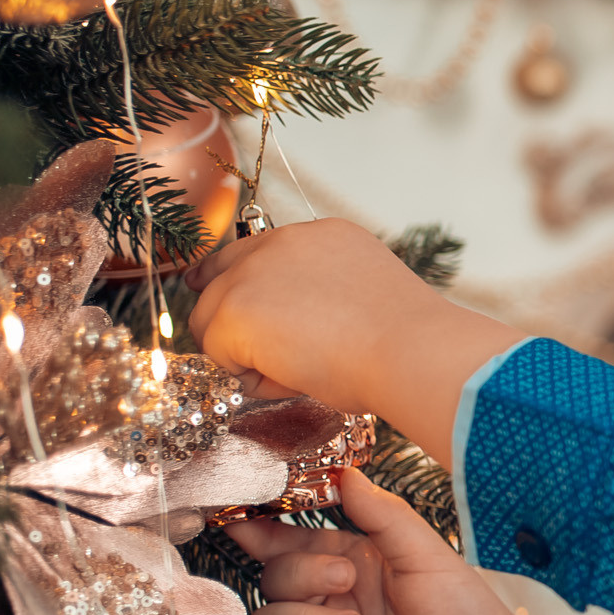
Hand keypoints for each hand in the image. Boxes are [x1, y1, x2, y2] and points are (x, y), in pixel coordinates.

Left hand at [187, 219, 522, 467]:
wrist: (411, 350)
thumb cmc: (405, 341)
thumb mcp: (363, 295)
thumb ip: (322, 292)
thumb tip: (292, 328)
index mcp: (322, 235)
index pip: (256, 250)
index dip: (231, 274)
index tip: (202, 282)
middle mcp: (282, 242)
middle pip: (219, 278)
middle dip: (227, 321)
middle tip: (252, 357)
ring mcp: (251, 272)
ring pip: (212, 322)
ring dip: (247, 354)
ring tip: (303, 370)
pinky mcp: (231, 309)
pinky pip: (219, 356)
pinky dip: (252, 378)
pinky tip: (295, 377)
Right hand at [235, 468, 586, 614]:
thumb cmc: (463, 612)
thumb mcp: (424, 553)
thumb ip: (380, 513)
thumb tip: (344, 471)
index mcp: (348, 564)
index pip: (286, 544)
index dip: (258, 531)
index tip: (237, 518)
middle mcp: (328, 603)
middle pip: (271, 580)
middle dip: (301, 577)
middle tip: (348, 582)